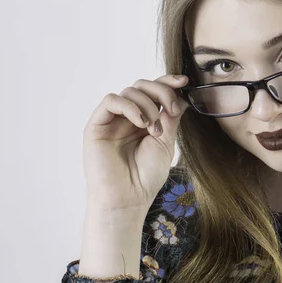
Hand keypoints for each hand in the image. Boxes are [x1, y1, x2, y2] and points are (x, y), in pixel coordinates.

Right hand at [82, 74, 189, 211]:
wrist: (128, 200)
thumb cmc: (145, 177)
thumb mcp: (165, 142)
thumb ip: (170, 118)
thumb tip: (182, 97)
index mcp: (143, 120)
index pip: (154, 92)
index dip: (168, 82)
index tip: (185, 82)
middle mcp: (126, 117)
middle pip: (142, 85)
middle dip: (161, 92)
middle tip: (172, 110)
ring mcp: (111, 120)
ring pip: (129, 91)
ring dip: (148, 105)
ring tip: (154, 129)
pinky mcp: (97, 125)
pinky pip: (111, 101)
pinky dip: (130, 107)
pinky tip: (142, 123)